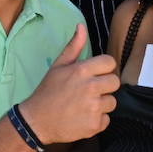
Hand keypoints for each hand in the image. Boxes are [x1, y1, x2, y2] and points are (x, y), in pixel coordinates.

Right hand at [17, 25, 117, 144]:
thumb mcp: (58, 65)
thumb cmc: (48, 91)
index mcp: (82, 70)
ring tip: (85, 105)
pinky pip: (106, 119)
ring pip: (112, 102)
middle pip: (114, 82)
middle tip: (91, 91)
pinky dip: (97, 120)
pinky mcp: (95, 125)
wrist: (37, 121)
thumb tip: (81, 26)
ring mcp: (94, 107)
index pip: (110, 63)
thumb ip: (74, 46)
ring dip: (101, 104)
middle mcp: (90, 87)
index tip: (95, 74)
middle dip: (105, 86)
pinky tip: (83, 117)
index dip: (104, 68)